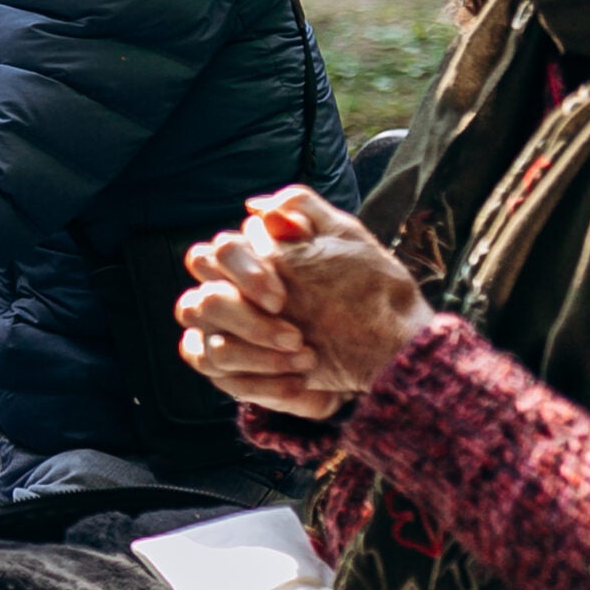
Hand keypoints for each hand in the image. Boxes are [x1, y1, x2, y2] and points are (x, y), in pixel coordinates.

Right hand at [177, 185, 434, 420]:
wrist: (390, 344)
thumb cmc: (366, 288)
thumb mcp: (345, 239)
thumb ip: (302, 209)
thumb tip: (255, 205)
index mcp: (247, 262)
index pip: (213, 255)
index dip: (241, 276)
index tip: (281, 299)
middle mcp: (226, 298)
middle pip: (199, 302)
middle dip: (245, 321)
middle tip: (293, 335)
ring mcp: (223, 336)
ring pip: (209, 345)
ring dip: (257, 356)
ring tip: (306, 358)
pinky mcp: (231, 373)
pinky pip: (222, 380)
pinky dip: (260, 384)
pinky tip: (300, 382)